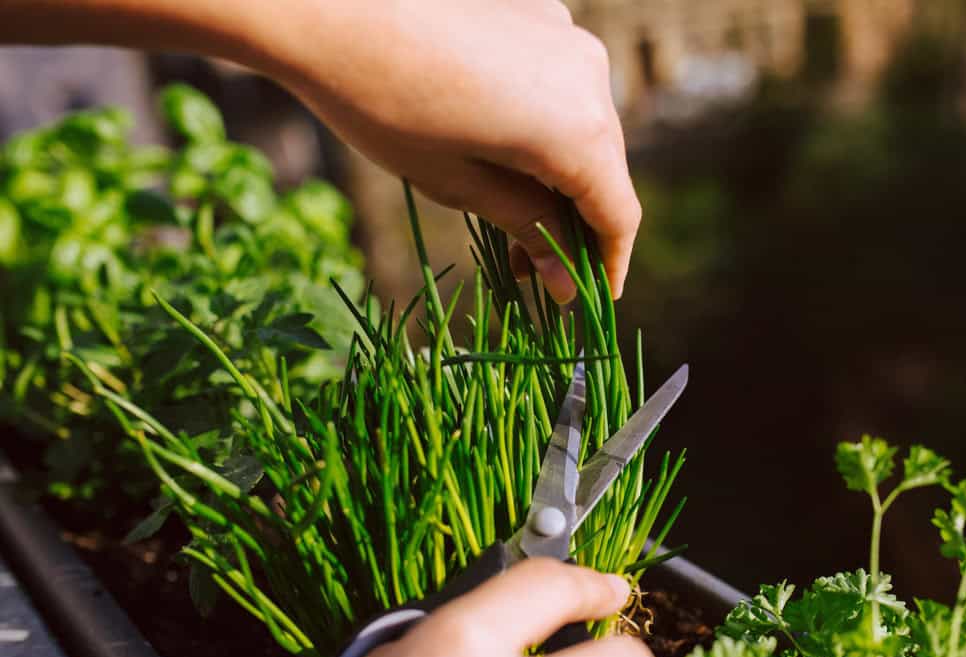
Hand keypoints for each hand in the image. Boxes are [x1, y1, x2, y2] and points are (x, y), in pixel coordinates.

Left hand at [273, 0, 638, 302]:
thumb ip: (528, 227)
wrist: (329, 6)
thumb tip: (565, 279)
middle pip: (605, 169)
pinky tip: (499, 147)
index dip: (609, 265)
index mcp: (578, 129)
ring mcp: (566, 37)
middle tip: (535, 269)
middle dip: (577, 224)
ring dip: (558, 175)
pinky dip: (543, 126)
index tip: (592, 300)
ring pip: (583, 125)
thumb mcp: (459, 183)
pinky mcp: (539, 13)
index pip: (619, 215)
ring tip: (512, 216)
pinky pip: (560, 85)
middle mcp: (589, 77)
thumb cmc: (386, 104)